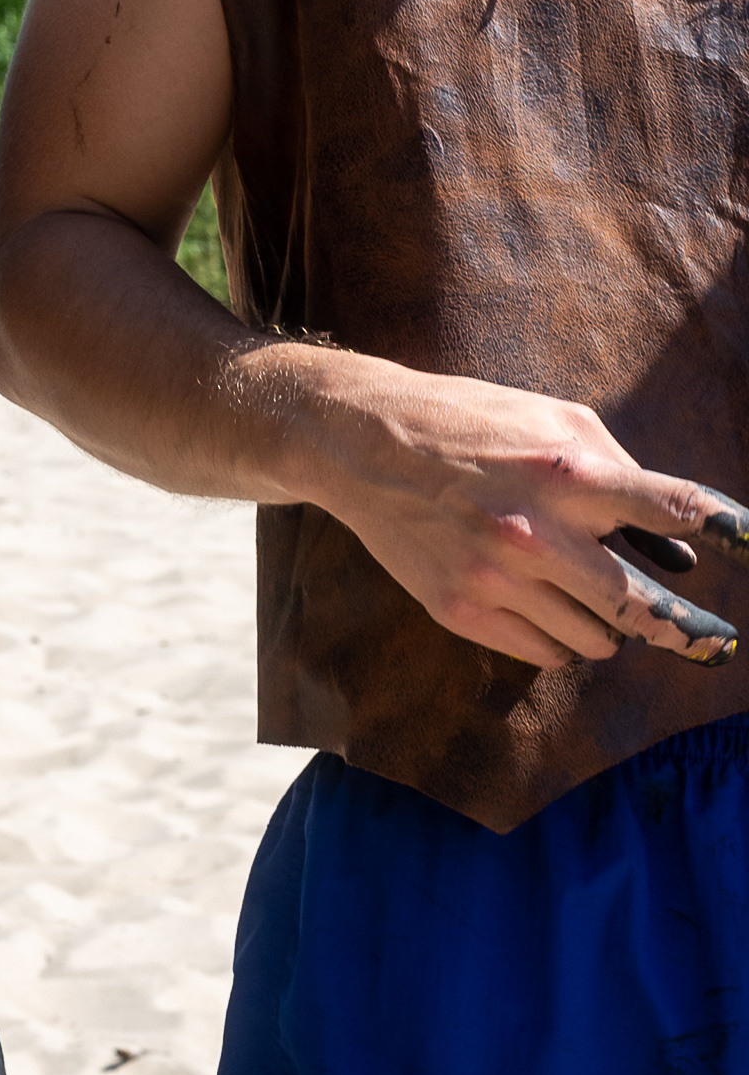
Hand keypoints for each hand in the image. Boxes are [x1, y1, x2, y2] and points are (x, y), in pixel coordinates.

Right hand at [306, 362, 748, 669]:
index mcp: (566, 471)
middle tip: (713, 645)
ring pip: (593, 639)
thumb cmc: (470, 423)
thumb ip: (620, 473)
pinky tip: (556, 615)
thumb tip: (676, 547)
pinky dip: (564, 642)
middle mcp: (534, 531)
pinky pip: (543, 653)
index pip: (672, 510)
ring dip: (613, 630)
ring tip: (606, 611)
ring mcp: (493, 577)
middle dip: (684, 628)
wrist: (362, 444)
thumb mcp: (553, 420)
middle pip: (636, 606)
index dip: (729, 531)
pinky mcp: (460, 610)